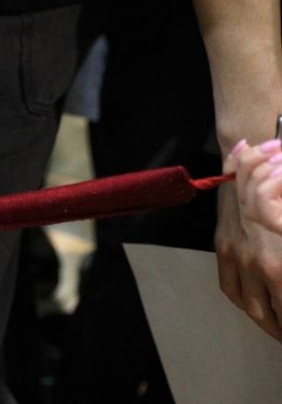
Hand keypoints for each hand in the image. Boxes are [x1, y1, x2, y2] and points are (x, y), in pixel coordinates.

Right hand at [216, 142, 281, 340]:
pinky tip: (254, 306)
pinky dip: (242, 302)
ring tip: (277, 328)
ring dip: (264, 322)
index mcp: (280, 267)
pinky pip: (228, 286)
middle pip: (270, 313)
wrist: (253, 167)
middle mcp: (258, 266)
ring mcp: (237, 258)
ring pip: (248, 305)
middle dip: (281, 329)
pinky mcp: (223, 248)